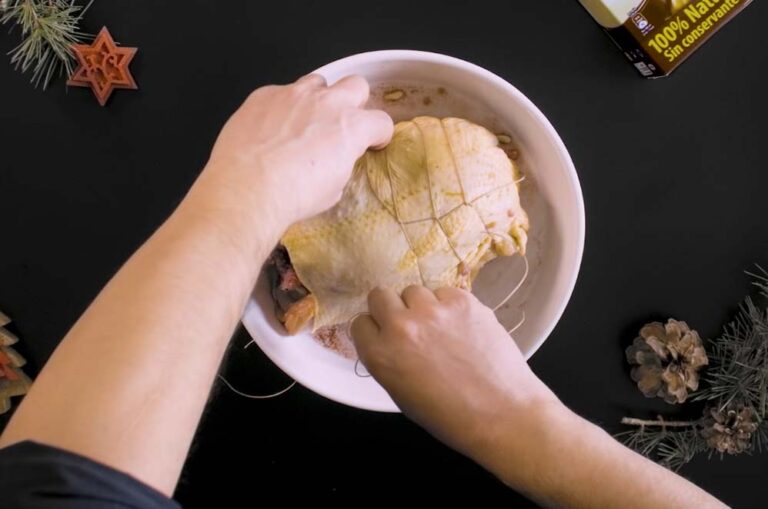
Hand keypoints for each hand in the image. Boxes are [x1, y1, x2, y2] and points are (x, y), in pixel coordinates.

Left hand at [194, 74, 392, 233]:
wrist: (247, 190)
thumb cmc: (293, 196)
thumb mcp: (333, 188)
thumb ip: (341, 162)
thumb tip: (334, 159)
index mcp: (352, 127)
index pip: (381, 121)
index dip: (378, 135)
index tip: (370, 143)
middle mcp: (327, 102)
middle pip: (356, 85)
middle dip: (354, 103)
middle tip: (340, 125)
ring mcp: (294, 94)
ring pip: (317, 83)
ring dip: (317, 100)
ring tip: (303, 123)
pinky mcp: (264, 95)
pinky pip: (280, 93)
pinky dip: (281, 108)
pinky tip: (271, 130)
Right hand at [350, 285, 561, 460]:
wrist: (502, 414)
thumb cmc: (450, 416)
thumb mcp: (401, 394)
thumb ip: (387, 359)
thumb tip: (388, 338)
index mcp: (380, 355)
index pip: (360, 322)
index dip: (375, 329)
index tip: (387, 336)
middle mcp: (401, 326)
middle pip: (380, 295)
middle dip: (392, 308)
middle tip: (410, 325)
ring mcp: (433, 310)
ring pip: (414, 291)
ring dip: (422, 306)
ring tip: (442, 329)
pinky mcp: (462, 301)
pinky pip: (445, 292)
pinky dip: (450, 306)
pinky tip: (463, 328)